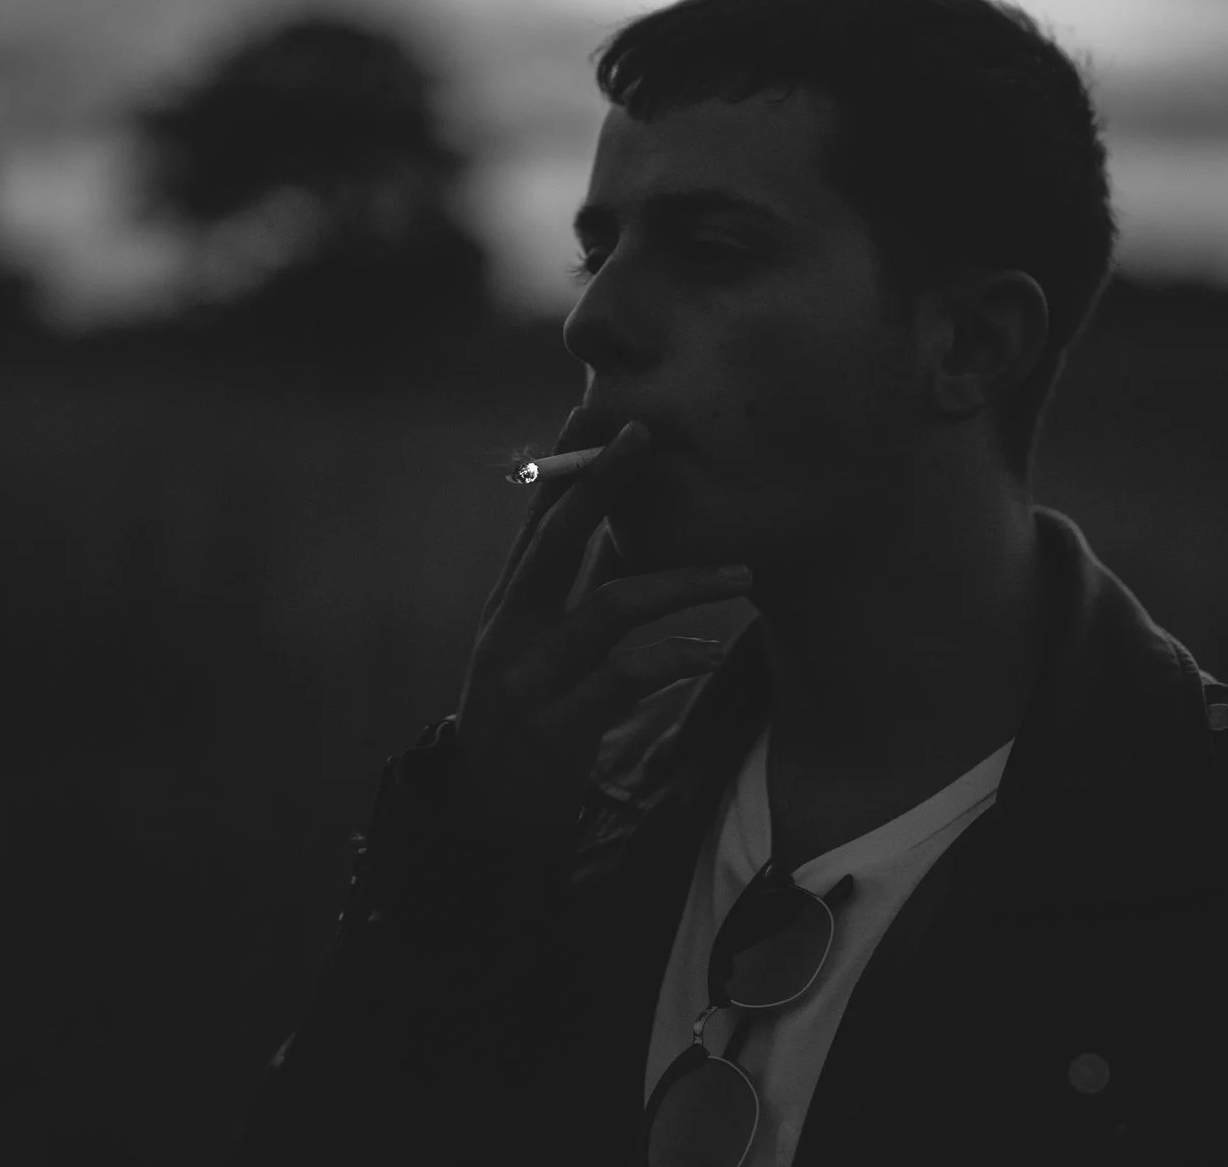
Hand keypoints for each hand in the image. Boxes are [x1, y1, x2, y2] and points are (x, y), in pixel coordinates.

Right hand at [453, 411, 748, 838]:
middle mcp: (511, 632)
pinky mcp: (558, 730)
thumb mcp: (539, 648)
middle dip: (601, 484)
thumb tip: (621, 527)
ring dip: (682, 583)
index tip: (594, 411)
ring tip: (740, 575)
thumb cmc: (529, 718)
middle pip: (556, 541)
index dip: (563, 464)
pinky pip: (625, 678)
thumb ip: (573, 592)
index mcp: (509, 606)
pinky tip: (710, 654)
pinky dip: (674, 659)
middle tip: (646, 437)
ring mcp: (531, 680)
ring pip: (610, 607)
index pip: (535, 520)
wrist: (487, 816)